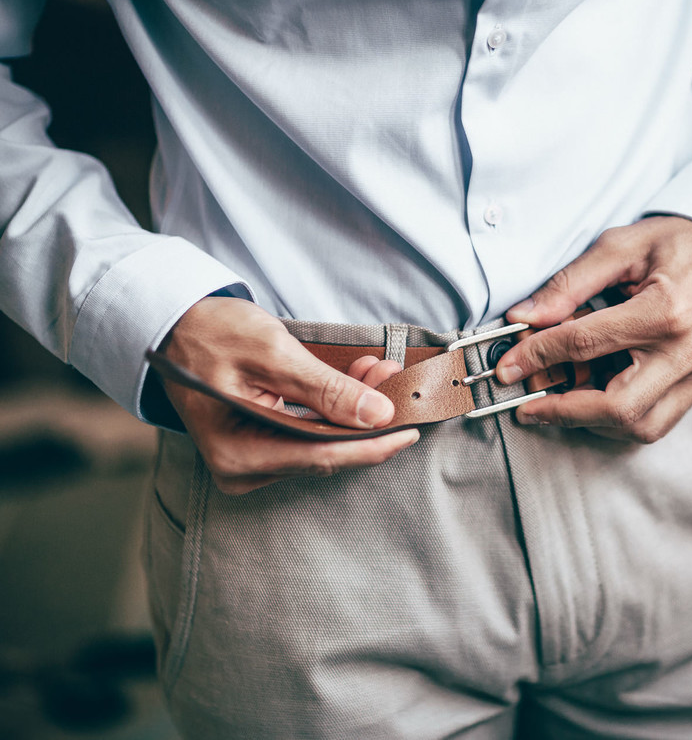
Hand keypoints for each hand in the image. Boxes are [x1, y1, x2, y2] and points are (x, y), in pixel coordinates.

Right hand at [159, 297, 417, 493]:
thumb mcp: (271, 352)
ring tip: (376, 370)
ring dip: (354, 408)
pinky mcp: (261, 447)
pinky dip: (336, 408)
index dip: (373, 445)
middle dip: (367, 418)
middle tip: (394, 378)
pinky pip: (311, 434)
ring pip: (323, 442)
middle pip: (326, 452)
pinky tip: (356, 379)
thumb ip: (325, 388)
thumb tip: (377, 415)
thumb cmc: (211, 333)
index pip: (322, 457)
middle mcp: (242, 467)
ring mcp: (250, 461)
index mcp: (237, 452)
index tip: (411, 429)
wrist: (176, 327)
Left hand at [497, 216, 691, 442]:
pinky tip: (593, 400)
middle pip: (617, 406)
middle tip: (527, 404)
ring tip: (558, 402)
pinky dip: (619, 420)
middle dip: (562, 411)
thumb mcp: (622, 245)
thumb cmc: (682, 242)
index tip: (507, 365)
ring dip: (591, 421)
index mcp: (667, 309)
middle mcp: (687, 350)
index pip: (586, 344)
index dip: (537, 355)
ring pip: (640, 426)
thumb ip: (571, 283)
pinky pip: (658, 421)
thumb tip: (524, 316)